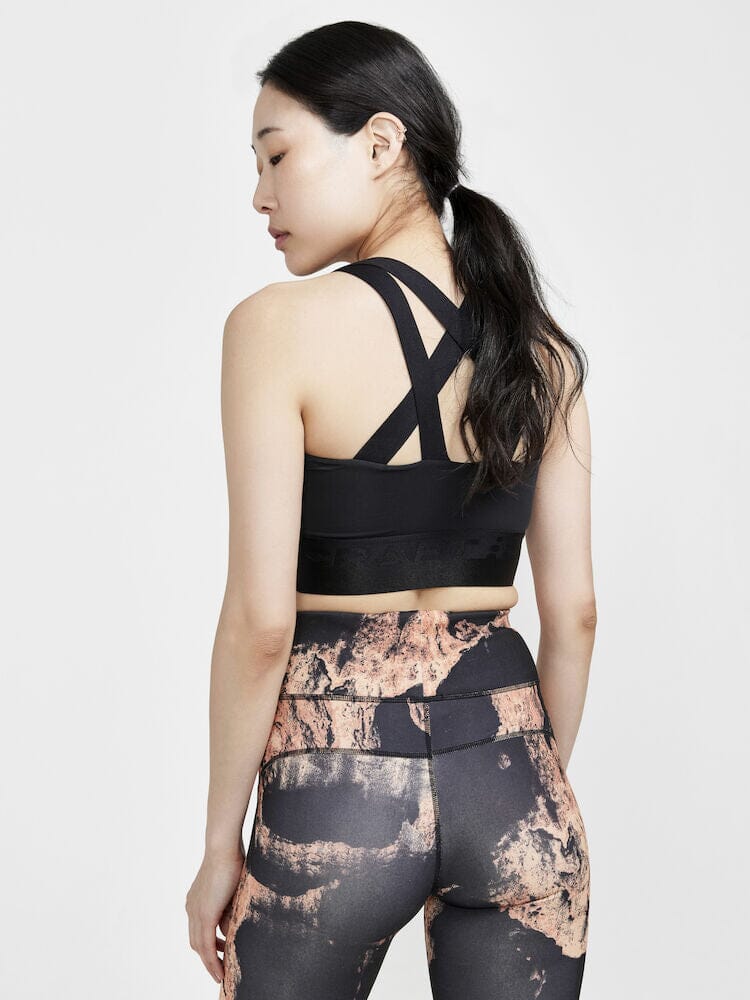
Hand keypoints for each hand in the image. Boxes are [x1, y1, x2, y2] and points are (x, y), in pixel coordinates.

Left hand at [186, 845, 244, 984]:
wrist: (224, 848)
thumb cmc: (231, 859)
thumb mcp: (231, 888)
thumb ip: (229, 908)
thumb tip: (230, 928)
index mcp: (196, 900)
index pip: (199, 929)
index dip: (208, 944)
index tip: (221, 952)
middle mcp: (192, 908)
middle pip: (196, 941)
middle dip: (208, 958)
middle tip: (221, 968)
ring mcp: (196, 912)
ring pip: (200, 947)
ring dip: (210, 964)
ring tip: (222, 975)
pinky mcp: (205, 915)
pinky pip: (207, 946)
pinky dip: (212, 961)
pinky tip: (220, 971)